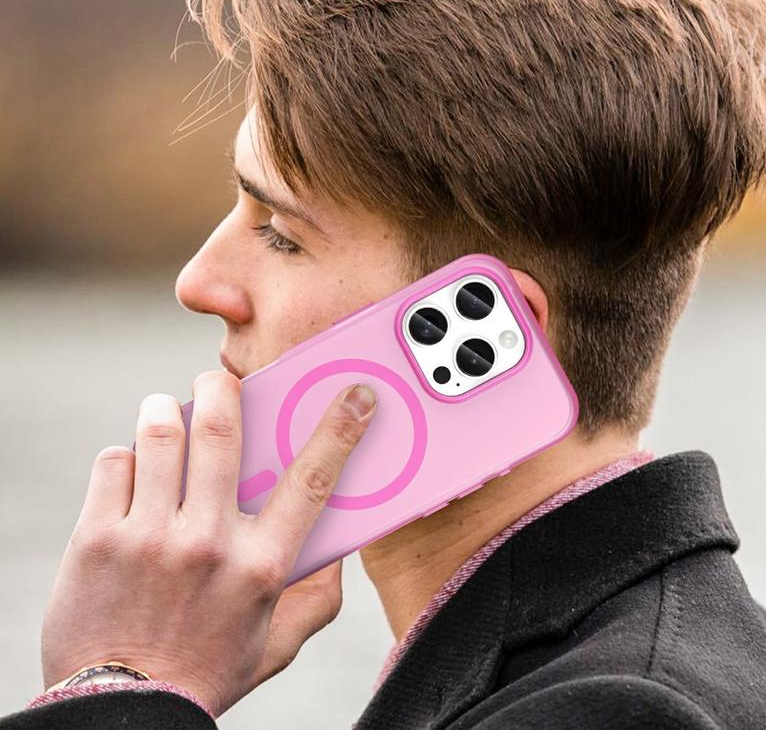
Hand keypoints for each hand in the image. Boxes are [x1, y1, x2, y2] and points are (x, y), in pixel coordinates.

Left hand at [40, 370, 376, 716]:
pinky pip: (115, 462)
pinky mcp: (97, 539)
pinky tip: (134, 471)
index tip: (357, 394)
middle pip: (222, 431)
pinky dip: (127, 455)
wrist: (124, 711)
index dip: (340, 429)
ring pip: (162, 434)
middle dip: (222, 388)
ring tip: (167, 413)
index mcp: (262, 565)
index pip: (312, 480)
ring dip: (166, 410)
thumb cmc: (206, 670)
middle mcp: (209, 543)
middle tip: (219, 380)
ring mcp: (149, 538)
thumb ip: (317, 595)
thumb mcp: (278, 641)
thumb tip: (336, 544)